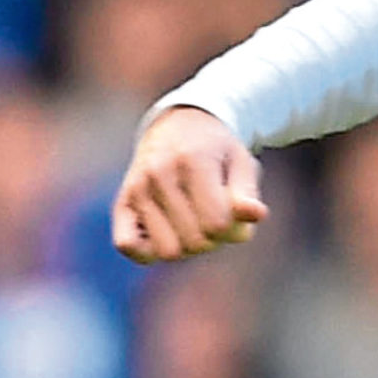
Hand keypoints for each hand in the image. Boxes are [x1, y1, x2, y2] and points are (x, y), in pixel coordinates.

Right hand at [112, 106, 267, 263]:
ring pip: (166, 251)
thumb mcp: (241, 162)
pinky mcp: (121, 203)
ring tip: (191, 224)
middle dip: (213, 240)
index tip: (233, 215)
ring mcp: (137, 189)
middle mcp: (159, 174)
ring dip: (185, 247)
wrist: (176, 126)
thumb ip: (247, 192)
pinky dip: (148, 251)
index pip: (217, 224)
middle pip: (194, 242)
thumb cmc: (216, 150)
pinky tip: (166, 233)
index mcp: (193, 160)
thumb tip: (256, 215)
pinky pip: (127, 246)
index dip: (232, 230)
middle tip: (213, 217)